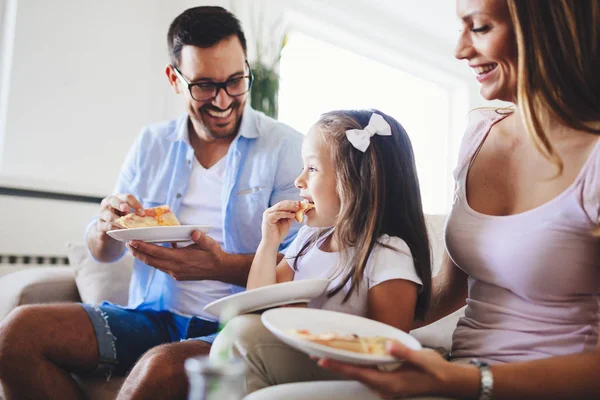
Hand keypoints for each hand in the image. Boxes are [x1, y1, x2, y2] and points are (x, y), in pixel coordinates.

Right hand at [96, 194, 144, 237]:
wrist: (107, 230)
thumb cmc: (121, 218)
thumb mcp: (128, 213)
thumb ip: (135, 213)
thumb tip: (147, 216)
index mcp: (117, 198)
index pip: (126, 197)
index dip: (135, 204)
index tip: (142, 213)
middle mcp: (108, 204)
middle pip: (113, 200)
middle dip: (120, 204)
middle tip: (126, 209)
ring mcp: (102, 214)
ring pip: (110, 216)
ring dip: (120, 221)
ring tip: (128, 227)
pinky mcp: (100, 225)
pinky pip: (108, 226)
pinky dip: (116, 229)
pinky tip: (123, 232)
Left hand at [127, 230, 223, 280]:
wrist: (220, 270)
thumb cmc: (214, 254)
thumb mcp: (209, 244)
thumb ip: (200, 238)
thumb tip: (194, 232)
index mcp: (181, 259)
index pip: (157, 252)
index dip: (143, 247)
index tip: (132, 241)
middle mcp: (175, 268)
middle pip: (151, 261)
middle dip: (138, 253)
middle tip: (128, 244)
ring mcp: (176, 273)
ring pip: (155, 265)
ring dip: (144, 257)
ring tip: (135, 249)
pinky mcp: (177, 275)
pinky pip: (162, 267)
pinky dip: (154, 261)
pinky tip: (153, 254)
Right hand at [261, 200, 299, 245]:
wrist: (272, 243)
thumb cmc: (279, 233)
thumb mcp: (287, 222)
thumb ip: (291, 215)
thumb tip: (299, 209)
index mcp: (273, 211)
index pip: (283, 203)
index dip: (291, 202)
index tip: (300, 203)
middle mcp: (269, 211)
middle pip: (281, 204)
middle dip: (291, 203)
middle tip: (299, 204)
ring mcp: (268, 214)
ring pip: (280, 207)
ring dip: (290, 207)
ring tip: (297, 208)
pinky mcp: (268, 218)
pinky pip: (278, 214)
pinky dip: (286, 214)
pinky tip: (292, 215)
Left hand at [318, 342, 455, 398]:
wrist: (447, 382)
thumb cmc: (435, 370)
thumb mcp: (421, 358)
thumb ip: (403, 352)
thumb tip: (386, 345)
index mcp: (390, 384)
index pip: (359, 374)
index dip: (340, 367)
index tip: (323, 360)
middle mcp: (385, 389)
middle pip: (355, 376)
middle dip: (336, 366)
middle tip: (316, 355)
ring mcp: (385, 389)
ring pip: (359, 376)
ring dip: (344, 366)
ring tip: (327, 355)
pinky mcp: (387, 385)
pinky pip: (367, 376)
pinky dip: (355, 367)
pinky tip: (349, 358)